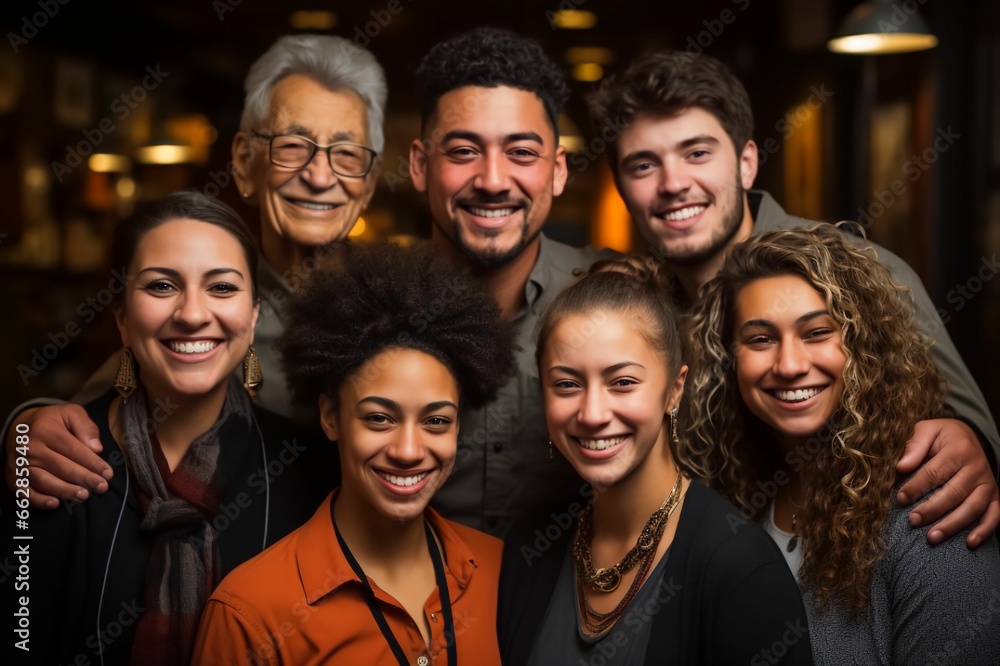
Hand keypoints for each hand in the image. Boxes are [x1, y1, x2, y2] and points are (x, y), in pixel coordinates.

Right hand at [5, 405, 111, 508]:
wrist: (19, 429)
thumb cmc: (51, 422)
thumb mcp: (70, 413)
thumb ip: (86, 427)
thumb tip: (96, 447)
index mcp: (45, 430)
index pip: (73, 449)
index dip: (92, 463)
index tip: (108, 473)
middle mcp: (30, 448)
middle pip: (61, 467)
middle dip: (84, 478)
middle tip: (101, 487)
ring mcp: (20, 464)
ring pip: (44, 481)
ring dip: (65, 490)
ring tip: (84, 495)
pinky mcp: (14, 478)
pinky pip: (25, 492)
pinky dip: (39, 500)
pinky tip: (55, 504)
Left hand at [896, 418, 999, 547]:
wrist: (969, 436)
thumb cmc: (943, 436)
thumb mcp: (927, 430)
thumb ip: (914, 446)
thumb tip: (901, 467)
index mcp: (959, 450)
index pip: (935, 472)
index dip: (917, 487)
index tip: (901, 499)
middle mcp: (977, 468)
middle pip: (954, 493)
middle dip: (932, 509)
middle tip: (913, 521)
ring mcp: (988, 483)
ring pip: (973, 507)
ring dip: (953, 525)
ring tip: (932, 537)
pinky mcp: (994, 495)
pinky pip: (994, 515)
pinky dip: (984, 530)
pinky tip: (969, 543)